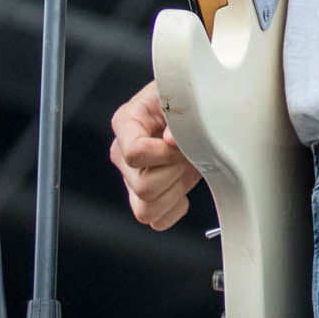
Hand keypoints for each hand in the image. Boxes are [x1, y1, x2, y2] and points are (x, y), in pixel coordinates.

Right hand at [109, 80, 202, 229]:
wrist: (195, 114)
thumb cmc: (187, 102)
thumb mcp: (185, 97)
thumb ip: (180, 115)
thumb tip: (171, 140)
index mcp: (126, 122)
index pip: (134, 152)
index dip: (163, 153)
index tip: (180, 142)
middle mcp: (123, 154)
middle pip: (142, 186)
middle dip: (174, 173)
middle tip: (187, 154)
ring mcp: (131, 179)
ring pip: (146, 209)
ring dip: (174, 192)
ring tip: (184, 169)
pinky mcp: (145, 198)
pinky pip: (157, 220)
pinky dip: (175, 209)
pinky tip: (182, 185)